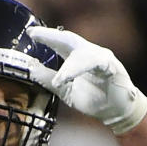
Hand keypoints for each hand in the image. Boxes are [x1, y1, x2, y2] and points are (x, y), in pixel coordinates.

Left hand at [26, 26, 146, 133]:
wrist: (116, 112)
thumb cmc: (93, 98)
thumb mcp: (65, 90)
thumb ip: (48, 79)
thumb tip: (29, 68)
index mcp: (77, 57)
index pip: (61, 43)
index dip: (46, 37)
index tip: (30, 33)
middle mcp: (89, 53)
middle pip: (70, 39)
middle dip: (52, 36)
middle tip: (35, 34)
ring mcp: (102, 58)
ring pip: (82, 54)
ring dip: (68, 66)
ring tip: (58, 79)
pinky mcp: (112, 67)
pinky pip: (97, 63)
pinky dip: (82, 69)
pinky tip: (70, 77)